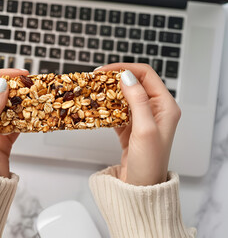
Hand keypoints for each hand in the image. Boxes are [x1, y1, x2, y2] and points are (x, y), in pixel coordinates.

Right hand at [99, 64, 180, 185]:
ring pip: (124, 96)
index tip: (105, 71)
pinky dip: (106, 107)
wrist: (140, 188)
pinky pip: (117, 111)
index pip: (145, 75)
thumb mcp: (144, 129)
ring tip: (93, 92)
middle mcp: (156, 110)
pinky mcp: (130, 128)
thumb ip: (137, 100)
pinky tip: (96, 108)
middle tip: (95, 80)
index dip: (125, 69)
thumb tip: (127, 76)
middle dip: (114, 79)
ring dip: (109, 93)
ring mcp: (142, 119)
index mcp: (166, 106)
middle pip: (134, 83)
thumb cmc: (148, 164)